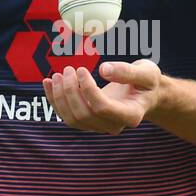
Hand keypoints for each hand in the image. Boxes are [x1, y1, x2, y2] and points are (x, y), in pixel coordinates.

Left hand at [42, 59, 162, 134]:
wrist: (145, 93)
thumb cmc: (147, 81)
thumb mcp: (146, 72)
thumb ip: (127, 71)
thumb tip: (103, 70)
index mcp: (131, 114)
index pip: (102, 108)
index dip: (88, 90)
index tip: (81, 69)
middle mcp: (114, 125)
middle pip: (84, 115)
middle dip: (71, 91)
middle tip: (67, 69)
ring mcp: (100, 126)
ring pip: (72, 119)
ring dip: (60, 97)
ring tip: (57, 75)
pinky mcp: (88, 121)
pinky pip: (67, 116)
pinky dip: (54, 100)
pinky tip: (48, 82)